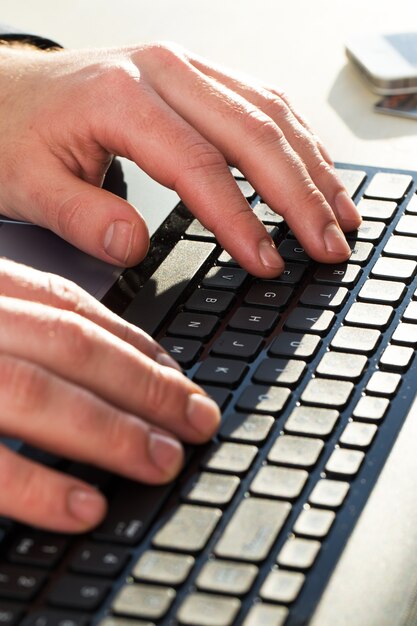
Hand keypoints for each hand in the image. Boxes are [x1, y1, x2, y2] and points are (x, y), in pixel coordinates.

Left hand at [0, 42, 360, 275]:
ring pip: (270, 113)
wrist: (6, 93)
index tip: (268, 262)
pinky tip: (314, 170)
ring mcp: (185, 71)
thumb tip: (133, 246)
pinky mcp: (195, 79)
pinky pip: (261, 102)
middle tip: (330, 244)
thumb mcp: (29, 185)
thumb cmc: (17, 134)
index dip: (240, 220)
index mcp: (122, 98)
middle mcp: (163, 74)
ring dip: (312, 166)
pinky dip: (296, 141)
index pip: (199, 166)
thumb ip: (81, 218)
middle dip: (301, 196)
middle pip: (254, 133)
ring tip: (341, 213)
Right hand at [0, 259, 219, 531]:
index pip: (70, 308)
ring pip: (39, 391)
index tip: (180, 377)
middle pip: (72, 345)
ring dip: (112, 431)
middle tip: (199, 422)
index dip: (135, 345)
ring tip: (164, 461)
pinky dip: (38, 486)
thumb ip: (24, 331)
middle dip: (147, 385)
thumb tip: (97, 371)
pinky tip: (85, 507)